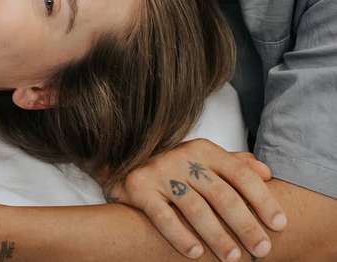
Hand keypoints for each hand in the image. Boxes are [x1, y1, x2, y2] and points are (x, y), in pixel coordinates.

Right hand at [109, 139, 287, 260]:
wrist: (121, 161)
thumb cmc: (173, 167)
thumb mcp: (202, 159)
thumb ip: (233, 164)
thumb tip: (265, 172)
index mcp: (203, 150)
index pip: (240, 174)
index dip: (262, 199)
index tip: (280, 225)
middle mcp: (182, 157)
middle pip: (221, 194)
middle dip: (245, 224)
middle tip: (262, 249)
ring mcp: (160, 172)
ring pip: (195, 207)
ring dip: (217, 236)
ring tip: (232, 258)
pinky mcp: (139, 188)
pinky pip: (162, 215)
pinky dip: (180, 236)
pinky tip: (195, 253)